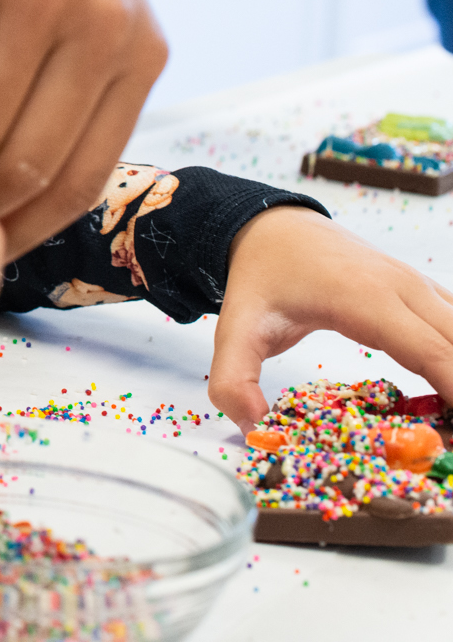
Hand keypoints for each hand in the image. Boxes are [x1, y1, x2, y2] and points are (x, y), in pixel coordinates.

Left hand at [208, 206, 452, 430]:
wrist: (271, 228)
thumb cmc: (261, 278)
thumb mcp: (235, 328)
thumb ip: (234, 380)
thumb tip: (255, 428)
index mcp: (366, 298)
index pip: (433, 352)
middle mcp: (403, 287)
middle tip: (450, 438)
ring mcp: (417, 284)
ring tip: (448, 419)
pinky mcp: (421, 289)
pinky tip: (449, 391)